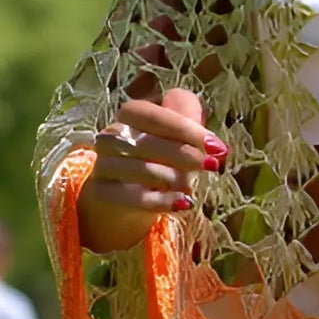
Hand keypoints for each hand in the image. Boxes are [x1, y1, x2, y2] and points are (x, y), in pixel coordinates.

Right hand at [78, 88, 222, 252]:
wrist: (125, 195)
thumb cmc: (157, 158)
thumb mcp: (176, 137)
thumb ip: (190, 126)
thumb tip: (211, 140)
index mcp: (131, 115)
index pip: (154, 116)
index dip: (185, 129)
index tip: (216, 146)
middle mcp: (111, 136)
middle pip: (145, 142)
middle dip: (183, 154)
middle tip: (212, 165)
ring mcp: (103, 165)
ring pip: (137, 169)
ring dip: (170, 177)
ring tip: (192, 187)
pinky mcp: (102, 192)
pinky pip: (130, 197)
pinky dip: (160, 201)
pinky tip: (183, 204)